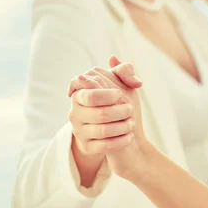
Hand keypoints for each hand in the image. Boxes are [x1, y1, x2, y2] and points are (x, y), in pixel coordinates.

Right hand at [72, 57, 152, 181]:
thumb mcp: (122, 84)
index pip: (89, 94)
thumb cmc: (116, 102)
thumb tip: (115, 61)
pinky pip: (104, 146)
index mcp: (80, 93)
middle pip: (100, 113)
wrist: (113, 129)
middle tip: (130, 109)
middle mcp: (75, 111)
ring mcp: (79, 130)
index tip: (120, 94)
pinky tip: (130, 136)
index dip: (106, 95)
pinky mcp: (86, 146)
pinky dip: (121, 141)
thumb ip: (124, 70)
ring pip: (103, 131)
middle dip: (120, 111)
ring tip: (131, 123)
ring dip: (123, 127)